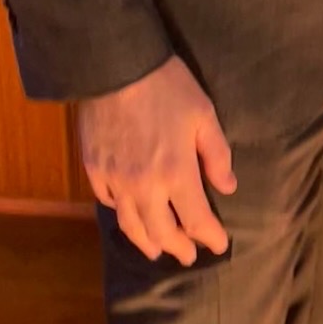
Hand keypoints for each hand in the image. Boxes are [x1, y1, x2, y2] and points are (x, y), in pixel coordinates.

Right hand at [78, 55, 236, 264]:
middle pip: (161, 232)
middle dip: (178, 247)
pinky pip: (108, 203)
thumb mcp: (203, 114)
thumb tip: (227, 187)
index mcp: (175, 173)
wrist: (115, 67)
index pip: (196, 220)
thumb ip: (216, 154)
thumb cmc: (166, 86)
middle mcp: (143, 187)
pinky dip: (121, 215)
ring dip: (147, 242)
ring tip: (157, 251)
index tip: (219, 244)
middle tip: (189, 256)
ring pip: (131, 225)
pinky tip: (128, 216)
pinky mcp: (94, 170)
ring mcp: (115, 181)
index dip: (209, 236)